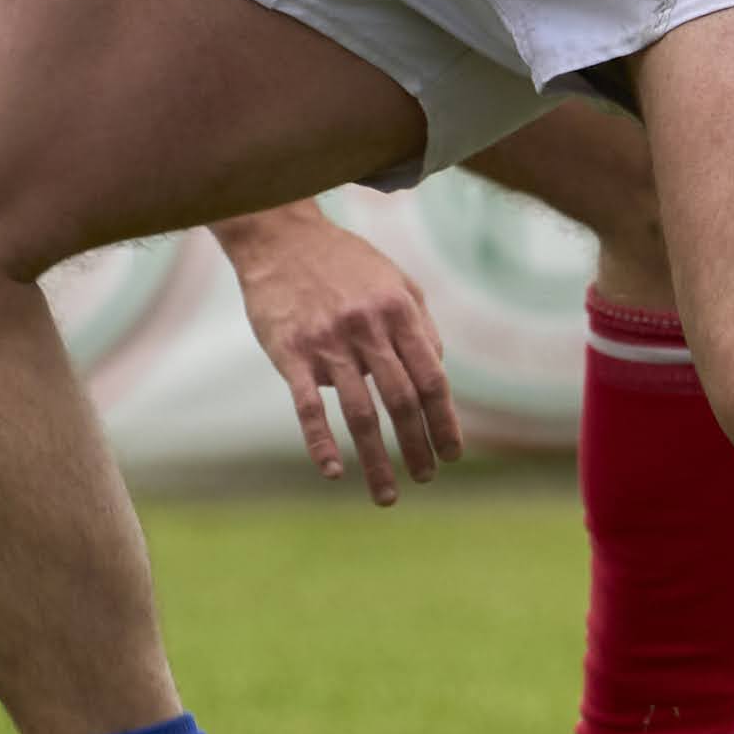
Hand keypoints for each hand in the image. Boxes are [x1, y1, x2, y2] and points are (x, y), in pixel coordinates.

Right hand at [218, 203, 459, 504]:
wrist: (280, 238)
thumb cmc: (343, 263)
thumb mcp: (395, 281)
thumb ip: (420, 325)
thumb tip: (438, 374)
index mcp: (399, 312)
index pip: (432, 378)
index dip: (445, 420)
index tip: (453, 453)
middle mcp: (367, 328)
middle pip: (401, 402)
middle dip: (418, 446)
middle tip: (427, 478)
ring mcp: (328, 342)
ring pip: (360, 413)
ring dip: (377, 461)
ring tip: (389, 495)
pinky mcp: (290, 352)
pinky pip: (308, 406)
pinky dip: (321, 442)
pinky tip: (333, 472)